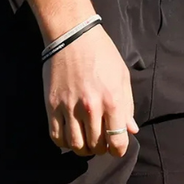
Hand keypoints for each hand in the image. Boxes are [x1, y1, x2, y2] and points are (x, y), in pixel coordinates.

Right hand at [42, 24, 138, 157]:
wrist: (72, 34)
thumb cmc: (101, 52)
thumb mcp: (121, 75)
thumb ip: (128, 105)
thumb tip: (131, 130)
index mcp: (112, 100)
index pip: (117, 142)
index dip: (119, 149)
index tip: (116, 145)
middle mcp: (91, 107)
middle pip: (96, 146)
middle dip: (102, 148)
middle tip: (101, 139)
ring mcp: (69, 107)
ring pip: (76, 145)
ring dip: (83, 148)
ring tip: (86, 139)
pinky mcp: (52, 105)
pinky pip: (56, 137)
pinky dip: (64, 142)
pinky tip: (70, 134)